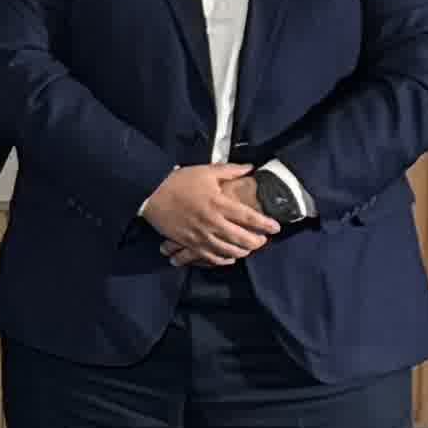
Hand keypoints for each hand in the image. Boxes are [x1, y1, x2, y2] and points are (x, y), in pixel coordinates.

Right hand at [141, 163, 274, 265]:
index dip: (266, 224)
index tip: (276, 227)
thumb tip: (250, 168)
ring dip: (243, 251)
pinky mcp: (190, 243)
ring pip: (229, 251)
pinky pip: (211, 257)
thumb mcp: (205, 171)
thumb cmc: (179, 181)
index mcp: (218, 203)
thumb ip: (230, 171)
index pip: (249, 218)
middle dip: (258, 242)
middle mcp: (212, 222)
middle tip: (263, 239)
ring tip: (249, 248)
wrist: (150, 194)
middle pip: (243, 239)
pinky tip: (230, 257)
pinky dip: (224, 259)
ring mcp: (201, 235)